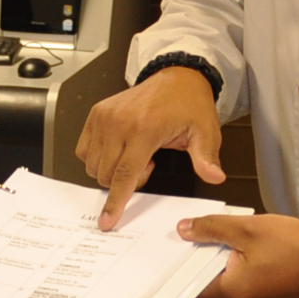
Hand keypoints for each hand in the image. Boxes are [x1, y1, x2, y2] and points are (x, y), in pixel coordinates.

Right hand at [77, 65, 224, 225]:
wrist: (176, 77)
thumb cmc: (189, 104)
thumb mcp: (205, 131)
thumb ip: (206, 158)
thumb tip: (214, 176)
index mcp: (144, 129)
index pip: (124, 175)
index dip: (115, 202)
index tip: (107, 221)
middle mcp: (118, 122)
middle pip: (106, 174)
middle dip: (125, 181)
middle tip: (149, 164)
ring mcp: (104, 117)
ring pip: (93, 164)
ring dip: (111, 170)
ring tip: (136, 154)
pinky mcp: (96, 113)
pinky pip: (84, 149)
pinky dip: (98, 158)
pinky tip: (121, 148)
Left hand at [180, 210, 298, 297]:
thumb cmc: (292, 246)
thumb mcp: (247, 229)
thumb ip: (211, 229)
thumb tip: (182, 229)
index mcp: (228, 295)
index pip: (187, 284)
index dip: (180, 262)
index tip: (175, 242)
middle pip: (203, 283)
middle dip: (200, 257)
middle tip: (197, 231)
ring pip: (221, 282)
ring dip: (218, 260)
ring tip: (220, 234)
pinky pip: (237, 284)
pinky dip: (233, 267)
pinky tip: (239, 246)